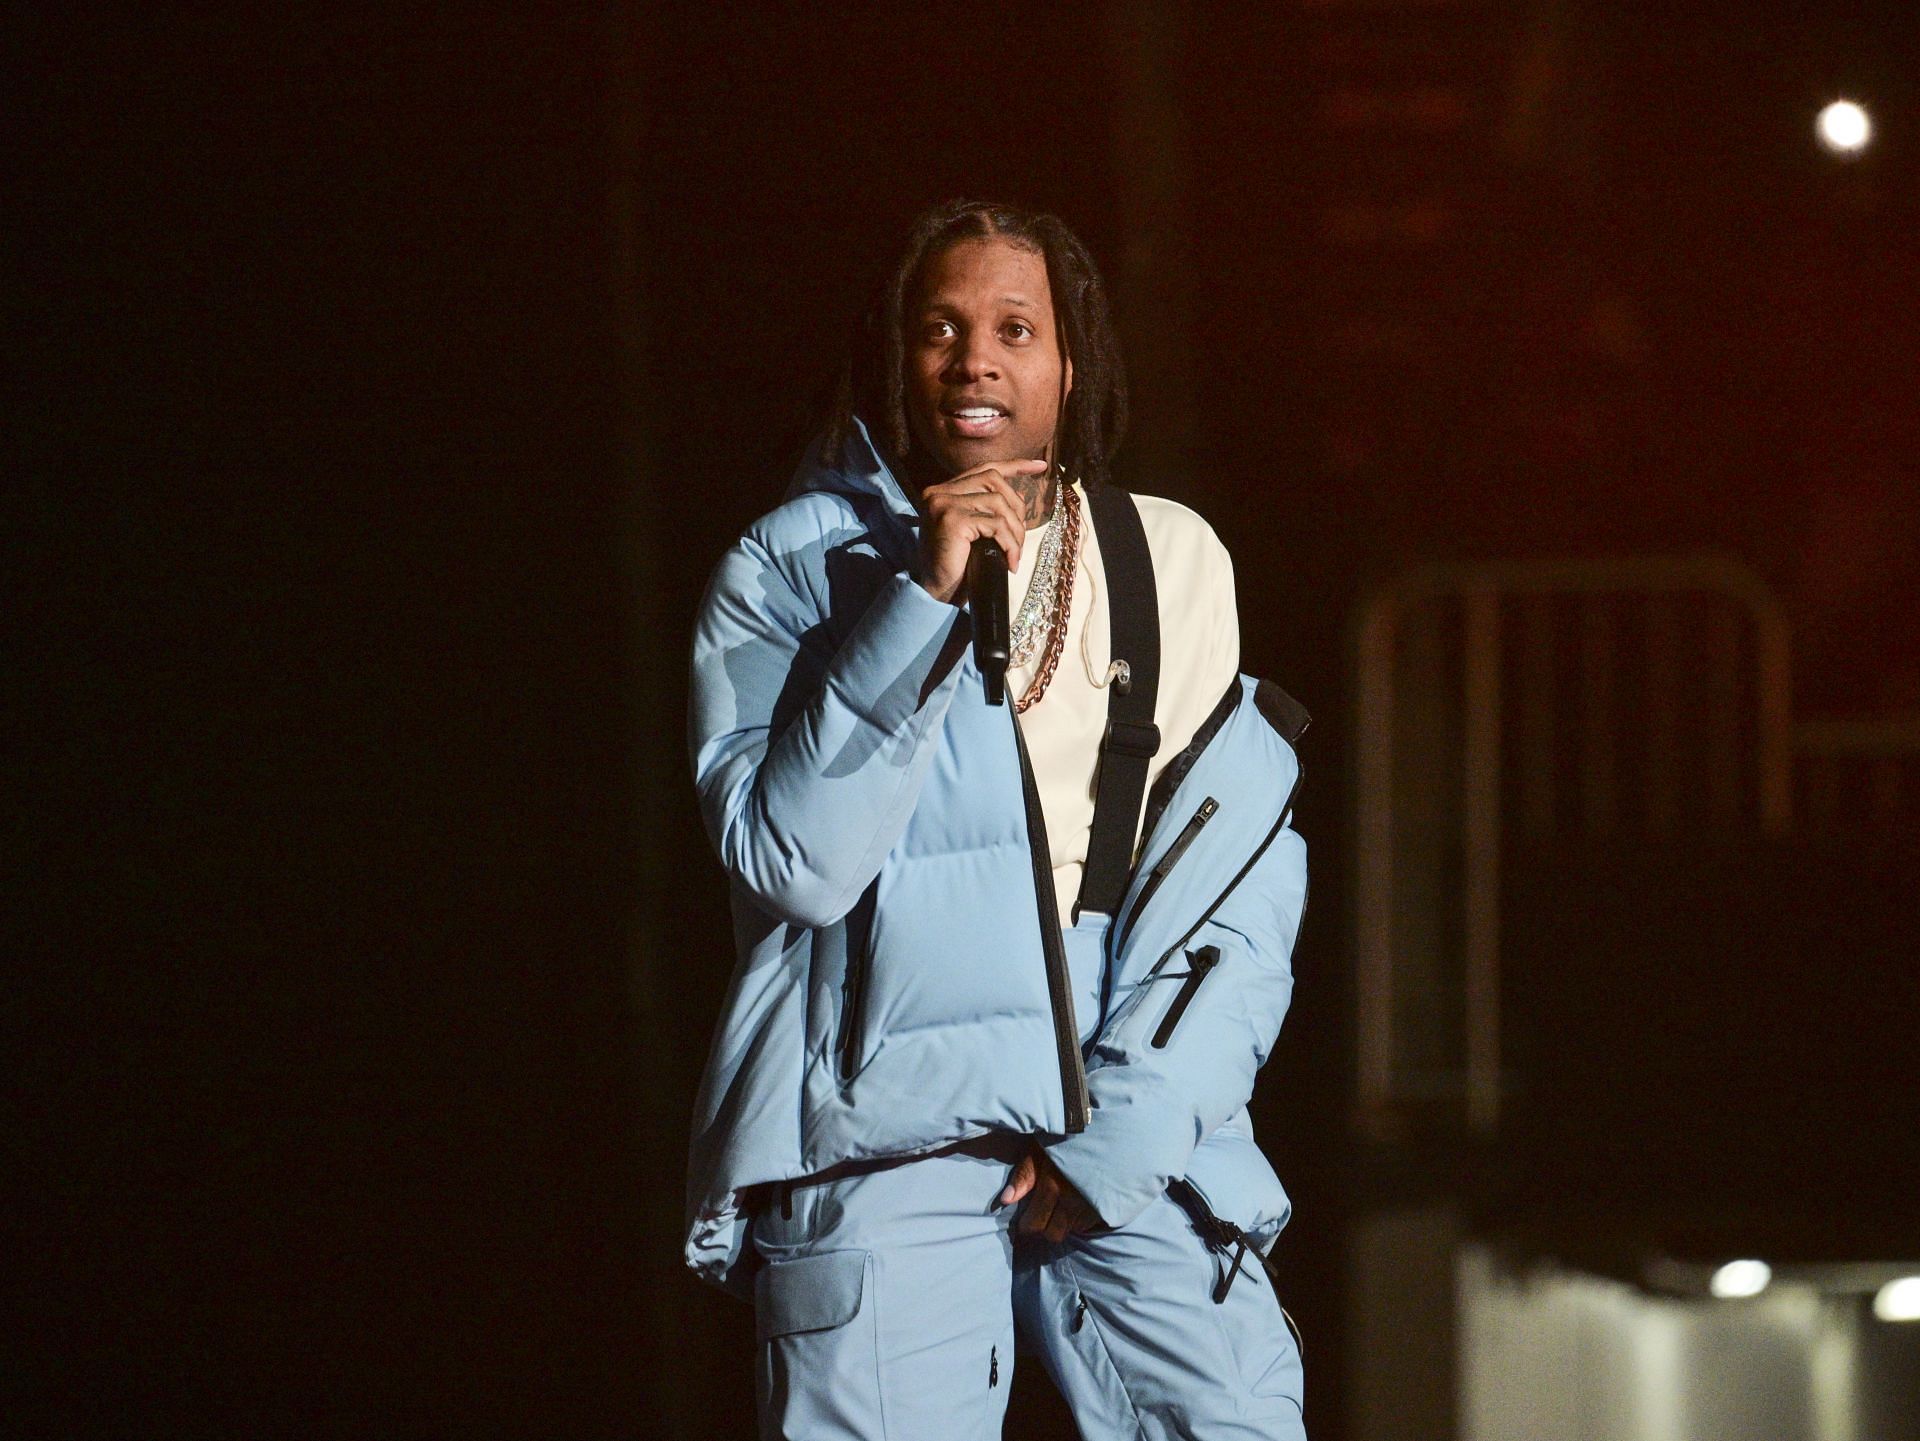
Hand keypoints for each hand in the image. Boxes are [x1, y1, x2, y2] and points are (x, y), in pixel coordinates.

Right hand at [913, 459, 1047, 605]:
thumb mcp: (975, 531)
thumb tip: (1019, 496)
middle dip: (1017, 508)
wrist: (936, 594)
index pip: (984, 468)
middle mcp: (939, 492)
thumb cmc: (958, 566)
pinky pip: (996, 524)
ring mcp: (944, 503)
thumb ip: (987, 509)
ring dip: (1015, 531)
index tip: (1041, 466)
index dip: (1014, 465)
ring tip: (1014, 554)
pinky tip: (1010, 561)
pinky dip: (1010, 543)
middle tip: (1020, 538)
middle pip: (993, 480)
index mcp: (943, 491)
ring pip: (998, 503)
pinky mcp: (953, 520)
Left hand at [999, 1146, 1102, 1241]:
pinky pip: (1088, 1224)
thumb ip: (1024, 1174)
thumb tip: (1006, 1200)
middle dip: (1044, 1228)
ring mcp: (1091, 1205)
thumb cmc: (1066, 1136)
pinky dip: (1080, 1219)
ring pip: (1071, 1230)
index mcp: (1052, 1186)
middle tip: (1041, 1216)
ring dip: (1063, 1224)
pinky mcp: (1106, 1205)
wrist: (1103, 1130)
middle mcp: (1072, 1201)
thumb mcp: (1040, 1148)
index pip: (1034, 1224)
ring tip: (1059, 1210)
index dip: (1027, 1226)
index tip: (1025, 1220)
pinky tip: (1076, 1205)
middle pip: (1053, 1234)